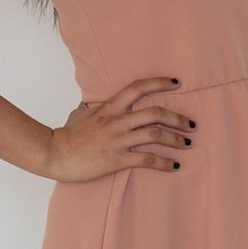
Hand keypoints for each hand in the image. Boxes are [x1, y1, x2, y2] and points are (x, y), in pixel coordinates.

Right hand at [45, 76, 196, 182]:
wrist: (55, 153)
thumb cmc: (68, 134)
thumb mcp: (82, 113)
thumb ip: (95, 107)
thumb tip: (95, 103)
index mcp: (110, 106)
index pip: (139, 87)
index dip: (160, 83)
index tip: (177, 83)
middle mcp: (117, 120)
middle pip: (155, 112)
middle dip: (178, 118)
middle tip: (191, 124)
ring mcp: (118, 139)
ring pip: (155, 134)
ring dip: (175, 139)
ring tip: (187, 143)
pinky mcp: (117, 159)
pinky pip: (147, 159)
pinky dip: (164, 162)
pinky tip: (174, 165)